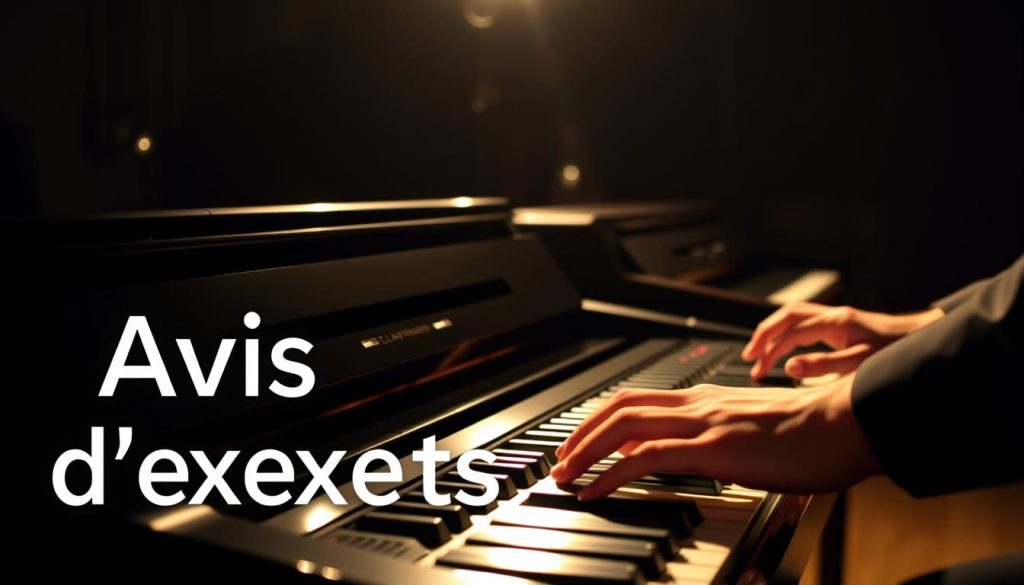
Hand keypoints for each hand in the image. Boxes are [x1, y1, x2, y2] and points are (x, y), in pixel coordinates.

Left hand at [549, 378, 880, 498]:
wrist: (847, 423)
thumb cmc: (815, 432)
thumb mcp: (756, 429)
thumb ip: (722, 435)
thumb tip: (698, 453)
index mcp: (708, 399)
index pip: (639, 400)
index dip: (602, 419)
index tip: (583, 441)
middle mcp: (699, 404)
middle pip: (619, 407)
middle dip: (581, 433)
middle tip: (561, 460)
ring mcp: (704, 423)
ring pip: (624, 425)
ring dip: (586, 450)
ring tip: (566, 475)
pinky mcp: (714, 448)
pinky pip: (646, 457)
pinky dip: (612, 473)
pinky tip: (597, 490)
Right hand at [742, 302, 943, 378]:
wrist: (922, 339)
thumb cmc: (896, 354)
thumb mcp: (860, 365)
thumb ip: (824, 366)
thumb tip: (790, 367)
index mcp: (835, 323)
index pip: (790, 333)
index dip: (770, 351)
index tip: (758, 370)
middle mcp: (832, 315)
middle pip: (785, 316)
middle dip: (763, 335)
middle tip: (749, 357)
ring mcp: (835, 316)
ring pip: (792, 315)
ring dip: (772, 330)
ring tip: (759, 350)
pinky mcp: (840, 323)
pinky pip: (802, 320)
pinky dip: (786, 331)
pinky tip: (783, 345)